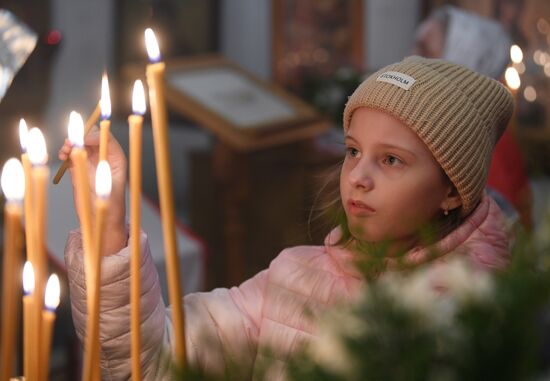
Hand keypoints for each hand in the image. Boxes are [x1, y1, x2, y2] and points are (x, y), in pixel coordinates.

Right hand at [58, 126, 127, 254]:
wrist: (101, 220)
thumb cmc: (109, 205)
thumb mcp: (104, 186)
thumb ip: (93, 168)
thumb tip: (82, 149)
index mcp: (116, 158)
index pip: (105, 138)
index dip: (93, 135)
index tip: (82, 140)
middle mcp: (104, 157)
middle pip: (91, 136)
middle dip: (80, 137)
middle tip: (70, 143)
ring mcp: (92, 161)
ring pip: (80, 143)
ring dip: (71, 143)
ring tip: (65, 151)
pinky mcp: (80, 167)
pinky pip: (72, 154)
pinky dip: (65, 152)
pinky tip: (62, 156)